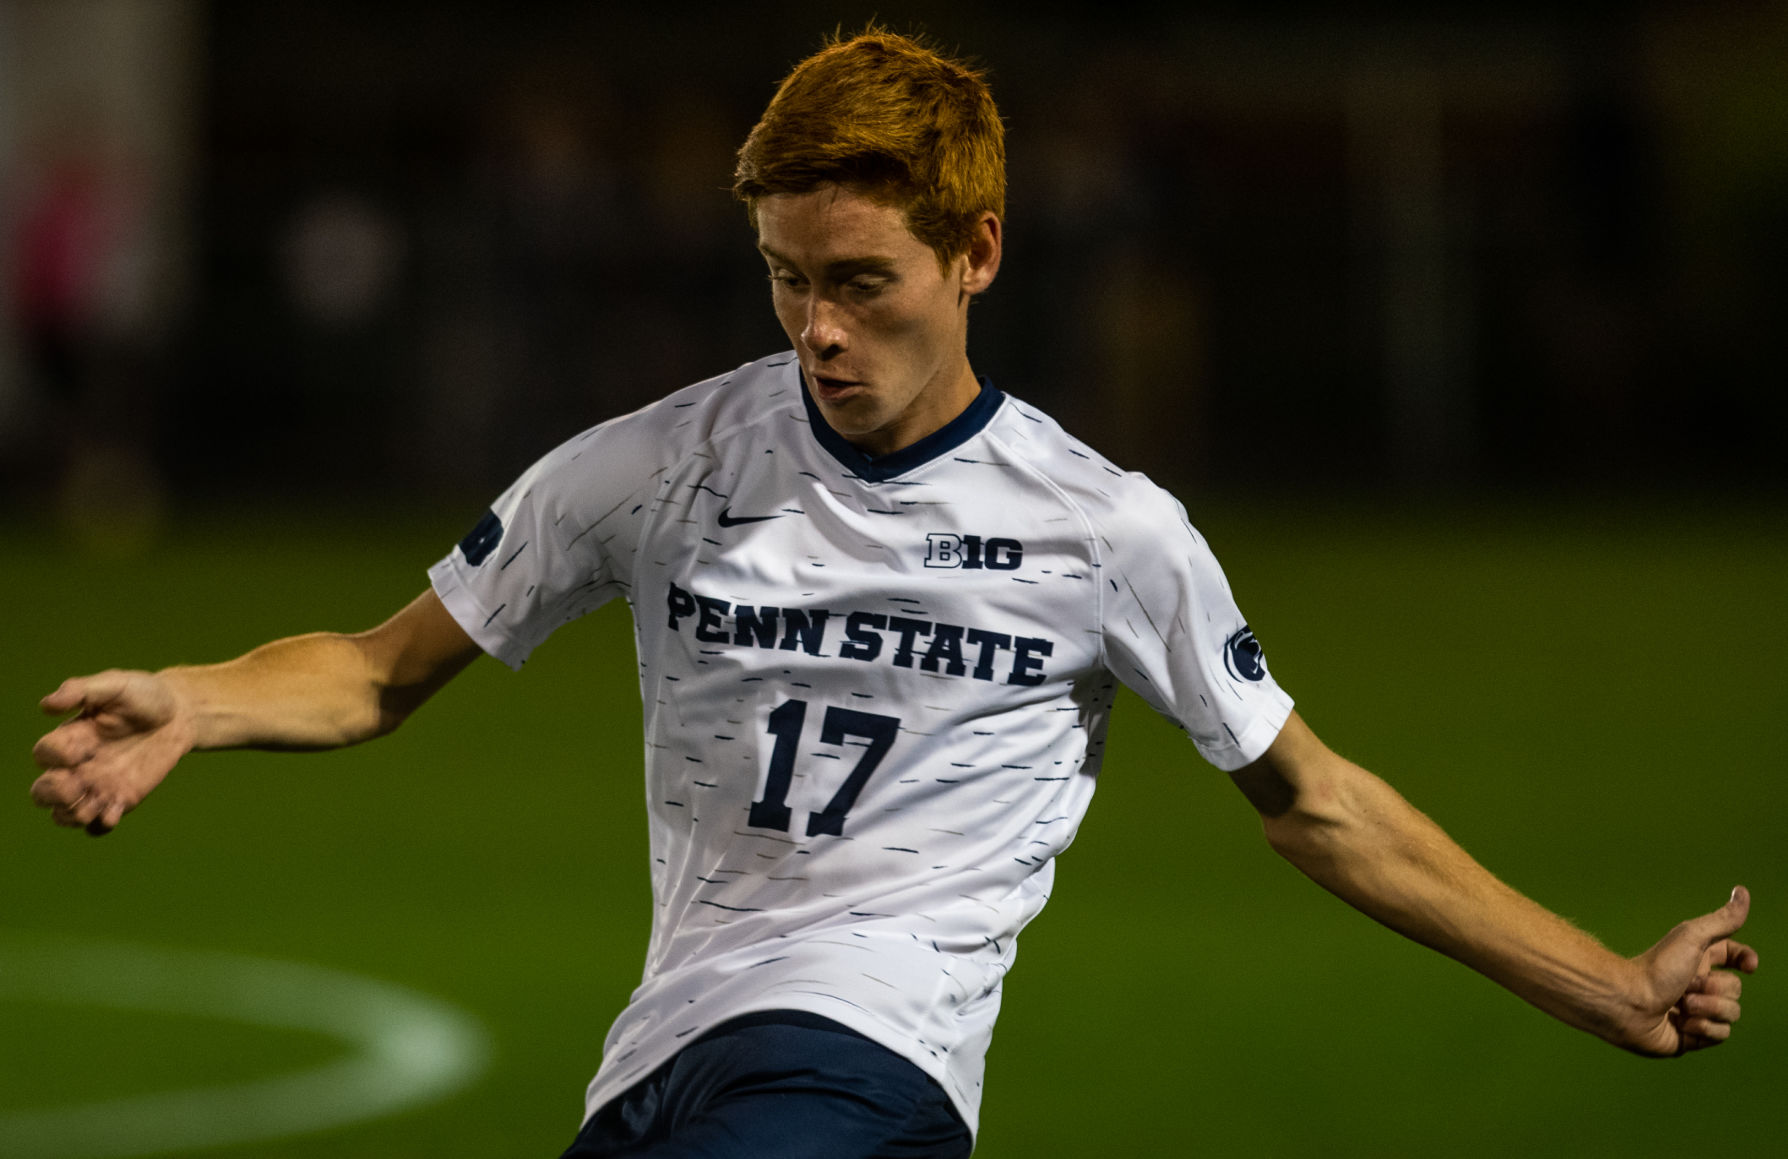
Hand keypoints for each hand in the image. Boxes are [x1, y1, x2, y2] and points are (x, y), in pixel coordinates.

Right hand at [30, 670, 194, 835]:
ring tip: (97, 802)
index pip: (44, 755)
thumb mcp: (114, 684)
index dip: (57, 756)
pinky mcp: (120, 799)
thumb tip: (46, 705)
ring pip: (65, 815)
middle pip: (42, 793)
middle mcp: (78, 765)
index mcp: (71, 737)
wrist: (181, 715)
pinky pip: (99, 825)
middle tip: (79, 784)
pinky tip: (116, 809)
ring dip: (73, 814)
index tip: (85, 747)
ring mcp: (98, 785)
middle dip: (54, 794)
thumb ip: (80, 690)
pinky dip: (101, 825)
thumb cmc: (144, 694)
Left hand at [1624, 886, 1759, 1055]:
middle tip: (1687, 987)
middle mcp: (1698, 984)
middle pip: (1736, 990)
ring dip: (1708, 1009)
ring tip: (1681, 1006)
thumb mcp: (1692, 938)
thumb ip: (1722, 920)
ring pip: (1731, 1014)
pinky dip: (1702, 1029)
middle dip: (1715, 990)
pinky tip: (1680, 1024)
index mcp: (1699, 960)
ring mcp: (1696, 1011)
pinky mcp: (1692, 1036)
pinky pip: (1720, 1035)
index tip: (1748, 965)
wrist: (1627, 1004)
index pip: (1736, 957)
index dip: (1746, 960)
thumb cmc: (1656, 968)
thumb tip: (1743, 891)